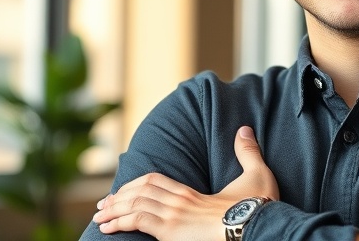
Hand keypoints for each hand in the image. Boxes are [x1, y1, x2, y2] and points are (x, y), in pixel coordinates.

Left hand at [93, 126, 278, 239]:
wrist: (259, 223)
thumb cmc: (259, 205)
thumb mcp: (257, 174)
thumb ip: (247, 153)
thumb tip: (244, 129)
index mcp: (193, 192)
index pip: (155, 181)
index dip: (135, 185)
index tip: (121, 192)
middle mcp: (180, 201)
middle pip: (140, 192)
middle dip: (118, 199)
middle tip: (102, 207)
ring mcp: (175, 215)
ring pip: (134, 206)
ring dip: (113, 212)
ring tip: (99, 219)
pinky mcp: (172, 230)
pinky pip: (138, 221)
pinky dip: (119, 222)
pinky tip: (106, 228)